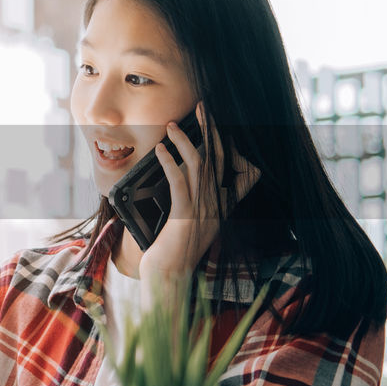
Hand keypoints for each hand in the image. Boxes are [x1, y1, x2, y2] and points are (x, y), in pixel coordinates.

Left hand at [139, 101, 259, 288]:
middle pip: (216, 158)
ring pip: (198, 166)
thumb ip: (194, 202)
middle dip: (210, 130)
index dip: (222, 141)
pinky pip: (180, 183)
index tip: (215, 119)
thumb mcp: (190, 225)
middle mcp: (215, 205)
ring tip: (172, 125)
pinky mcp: (184, 217)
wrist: (171, 279)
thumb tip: (185, 179)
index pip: (226, 165)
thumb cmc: (174, 252)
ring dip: (185, 142)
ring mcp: (202, 211)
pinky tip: (161, 150)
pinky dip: (171, 164)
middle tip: (202, 106)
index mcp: (218, 205)